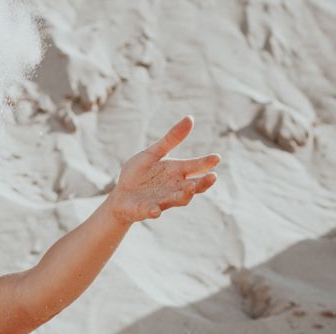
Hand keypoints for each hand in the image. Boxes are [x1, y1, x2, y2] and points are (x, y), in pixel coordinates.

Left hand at [106, 116, 220, 224]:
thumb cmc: (139, 174)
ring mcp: (162, 200)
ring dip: (185, 195)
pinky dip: (154, 211)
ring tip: (190, 189)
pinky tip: (155, 210)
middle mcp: (174, 187)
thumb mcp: (153, 153)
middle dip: (203, 183)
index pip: (195, 167)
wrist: (120, 195)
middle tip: (213, 177)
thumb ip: (171, 139)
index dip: (206, 163)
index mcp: (177, 171)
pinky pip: (152, 211)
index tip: (216, 157)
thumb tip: (190, 118)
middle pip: (194, 187)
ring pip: (178, 200)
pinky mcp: (147, 210)